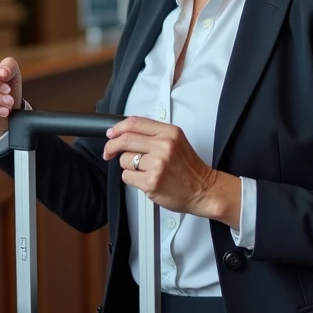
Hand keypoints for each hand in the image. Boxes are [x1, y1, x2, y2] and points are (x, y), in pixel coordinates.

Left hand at [103, 116, 240, 226]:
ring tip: (143, 170)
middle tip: (108, 151)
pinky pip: (127, 177)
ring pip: (124, 160)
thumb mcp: (176, 141)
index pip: (135, 122)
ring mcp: (157, 165)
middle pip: (125, 139)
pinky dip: (131, 179)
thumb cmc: (189, 168)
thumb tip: (124, 132)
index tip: (111, 134)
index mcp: (169, 132)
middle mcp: (164, 146)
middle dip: (111, 146)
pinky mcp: (152, 182)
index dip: (118, 128)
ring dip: (127, 166)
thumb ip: (153, 134)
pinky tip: (145, 179)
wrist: (204, 190)